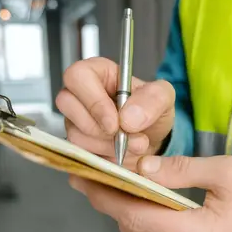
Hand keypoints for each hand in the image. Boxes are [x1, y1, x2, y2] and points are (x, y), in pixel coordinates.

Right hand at [56, 57, 175, 170]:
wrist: (152, 140)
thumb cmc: (151, 112)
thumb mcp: (164, 98)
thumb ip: (153, 99)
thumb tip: (129, 116)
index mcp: (98, 73)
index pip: (78, 76)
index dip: (94, 101)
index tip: (115, 122)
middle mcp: (80, 94)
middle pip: (67, 103)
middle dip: (98, 128)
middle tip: (124, 136)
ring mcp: (74, 119)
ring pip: (74, 133)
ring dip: (105, 146)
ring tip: (130, 145)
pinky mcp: (76, 143)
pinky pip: (79, 153)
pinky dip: (102, 158)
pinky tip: (119, 154)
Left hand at [68, 154, 231, 231]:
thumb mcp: (228, 173)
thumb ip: (183, 169)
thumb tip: (144, 167)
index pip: (136, 216)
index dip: (107, 195)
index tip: (83, 177)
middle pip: (133, 229)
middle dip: (112, 199)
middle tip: (93, 174)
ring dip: (127, 212)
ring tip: (112, 184)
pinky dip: (143, 225)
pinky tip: (140, 204)